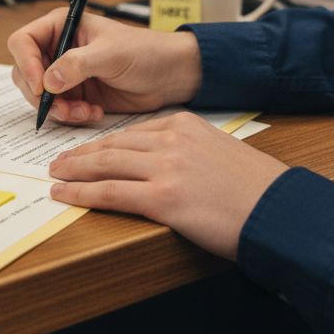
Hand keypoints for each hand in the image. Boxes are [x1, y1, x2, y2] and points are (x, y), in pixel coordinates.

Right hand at [7, 8, 201, 124]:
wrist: (169, 76)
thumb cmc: (145, 52)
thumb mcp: (111, 53)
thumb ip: (77, 64)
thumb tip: (48, 81)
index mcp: (62, 26)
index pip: (23, 42)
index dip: (26, 64)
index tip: (40, 85)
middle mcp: (58, 49)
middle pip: (25, 73)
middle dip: (41, 94)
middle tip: (61, 106)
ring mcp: (65, 74)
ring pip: (39, 96)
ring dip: (57, 109)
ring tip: (83, 111)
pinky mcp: (75, 95)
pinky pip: (58, 110)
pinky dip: (70, 116)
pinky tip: (93, 112)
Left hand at [47, 112, 287, 259]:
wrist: (278, 210)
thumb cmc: (254, 188)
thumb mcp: (218, 152)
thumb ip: (188, 150)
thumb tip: (162, 163)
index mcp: (185, 124)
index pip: (133, 131)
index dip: (104, 142)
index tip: (87, 149)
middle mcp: (172, 139)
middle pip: (114, 144)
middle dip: (82, 154)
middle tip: (60, 161)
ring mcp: (166, 167)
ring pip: (106, 164)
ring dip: (74, 171)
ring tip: (55, 176)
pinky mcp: (163, 198)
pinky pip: (111, 192)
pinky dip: (82, 193)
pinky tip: (64, 195)